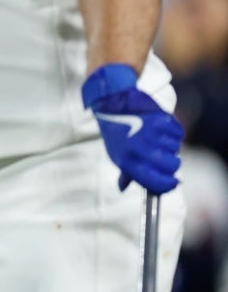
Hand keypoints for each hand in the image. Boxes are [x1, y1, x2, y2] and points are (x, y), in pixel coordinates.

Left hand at [84, 65, 183, 193]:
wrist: (113, 102)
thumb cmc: (116, 132)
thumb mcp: (116, 154)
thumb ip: (125, 173)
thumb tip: (123, 189)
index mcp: (128, 161)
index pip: (157, 183)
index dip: (168, 185)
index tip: (172, 182)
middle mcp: (140, 149)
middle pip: (172, 166)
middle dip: (171, 164)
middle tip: (165, 156)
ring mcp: (151, 134)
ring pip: (176, 149)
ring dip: (171, 146)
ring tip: (158, 139)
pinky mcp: (160, 119)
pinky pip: (178, 132)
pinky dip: (175, 132)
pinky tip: (164, 129)